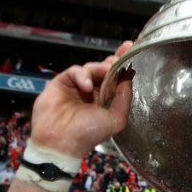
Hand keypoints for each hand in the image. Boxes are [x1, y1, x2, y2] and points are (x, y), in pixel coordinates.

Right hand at [29, 41, 134, 157]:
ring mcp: (77, 85)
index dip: (122, 63)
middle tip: (118, 59)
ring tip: (104, 74)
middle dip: (113, 61)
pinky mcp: (61, 82)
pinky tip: (86, 86)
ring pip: (91, 67)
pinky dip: (82, 75)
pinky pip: (74, 71)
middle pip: (104, 68)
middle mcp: (93, 90)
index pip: (116, 77)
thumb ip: (124, 98)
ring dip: (99, 69)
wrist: (61, 143)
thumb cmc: (88, 134)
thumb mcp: (115, 119)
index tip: (130, 49)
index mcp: (106, 98)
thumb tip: (129, 76)